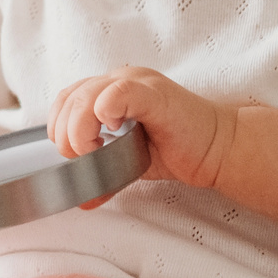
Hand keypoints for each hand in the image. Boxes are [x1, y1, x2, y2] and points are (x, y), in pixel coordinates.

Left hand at [48, 68, 232, 193]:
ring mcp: (139, 83)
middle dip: (66, 134)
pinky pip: (118, 92)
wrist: (218, 150)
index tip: (72, 154)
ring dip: (80, 130)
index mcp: (113, 88)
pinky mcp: (155, 94)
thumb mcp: (130, 163)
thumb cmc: (179, 150)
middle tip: (82, 158)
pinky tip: (113, 130)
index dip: (59, 126)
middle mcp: (123, 78)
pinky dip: (106, 110)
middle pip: (71, 97)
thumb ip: (105, 175)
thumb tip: (83, 199)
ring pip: (87, 95)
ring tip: (94, 150)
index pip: (67, 97)